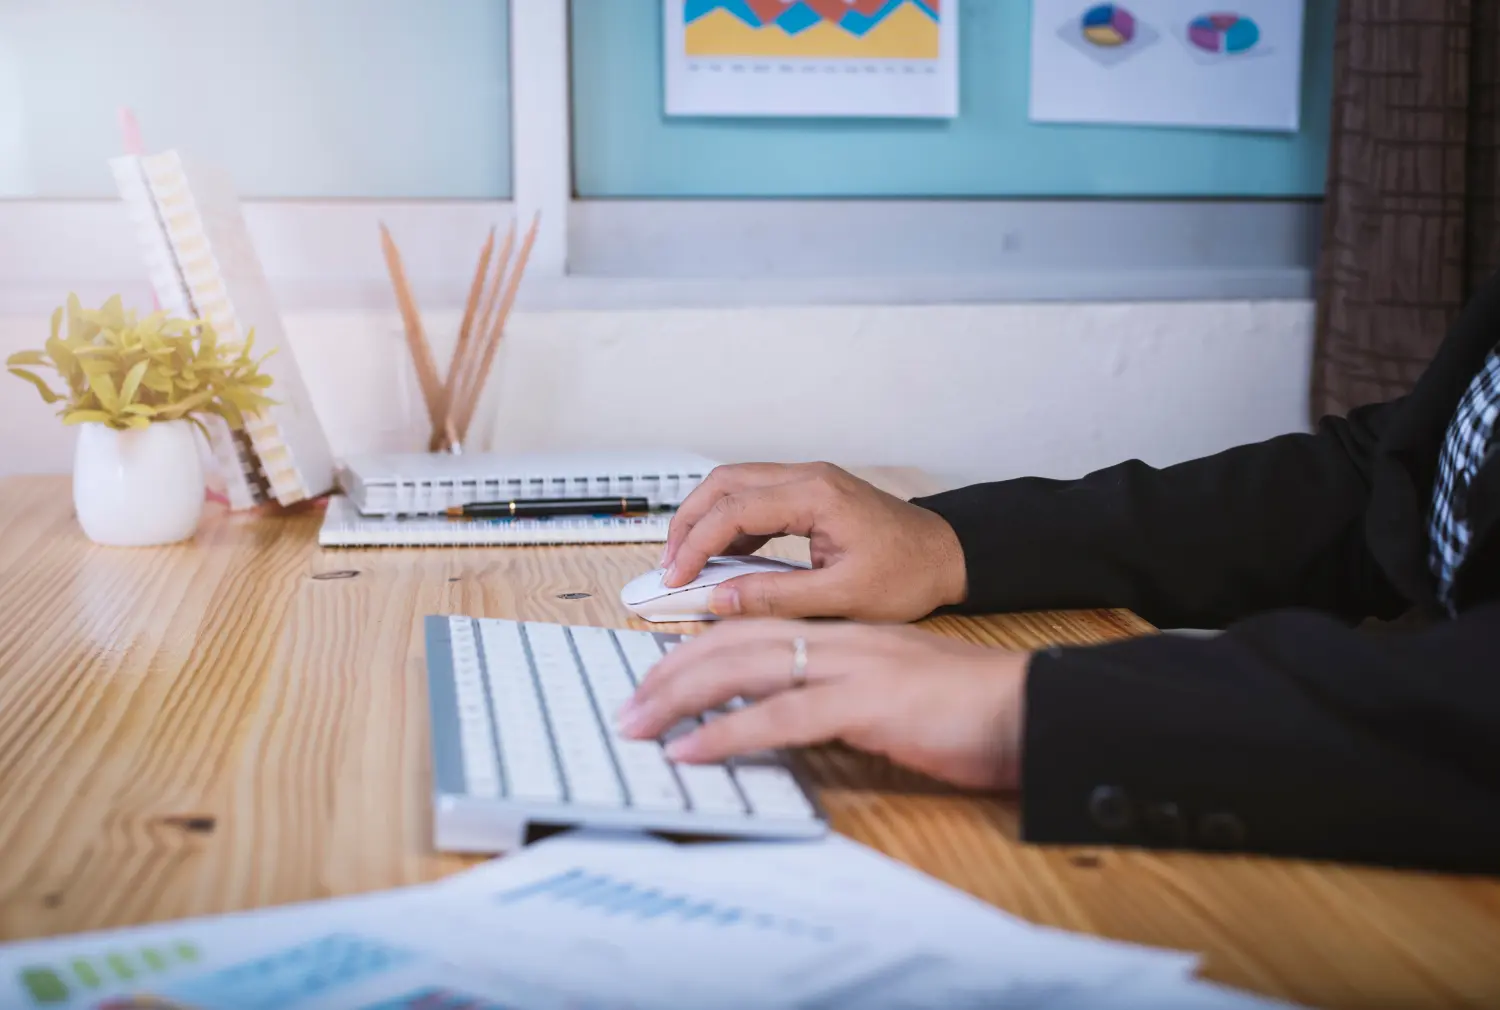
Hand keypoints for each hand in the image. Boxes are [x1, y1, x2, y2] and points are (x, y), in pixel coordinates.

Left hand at [617, 620, 1029, 790]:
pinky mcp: (867, 704)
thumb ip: (840, 693)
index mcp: (844, 634)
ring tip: (639, 723)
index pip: (752, 630)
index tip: (657, 678)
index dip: (696, 651)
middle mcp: (840, 640)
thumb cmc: (968, 708)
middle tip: (627, 705)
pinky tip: (692, 750)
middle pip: (734, 642)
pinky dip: (728, 733)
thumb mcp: (891, 692)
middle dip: (671, 672)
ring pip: (744, 669)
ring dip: (680, 698)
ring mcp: (852, 667)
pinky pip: (781, 716)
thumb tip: (790, 716)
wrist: (1030, 707)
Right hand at [660, 462, 967, 621]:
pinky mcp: (810, 494)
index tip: (675, 577)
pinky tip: (720, 558)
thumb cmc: (909, 575)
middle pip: (724, 482)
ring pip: (735, 485)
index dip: (695, 544)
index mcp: (816, 494)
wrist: (949, 556)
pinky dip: (729, 523)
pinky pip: (755, 498)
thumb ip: (776, 596)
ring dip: (704, 518)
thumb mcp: (843, 597)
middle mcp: (808, 476)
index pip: (733, 509)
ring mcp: (808, 481)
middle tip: (668, 564)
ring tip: (685, 562)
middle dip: (687, 521)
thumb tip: (720, 600)